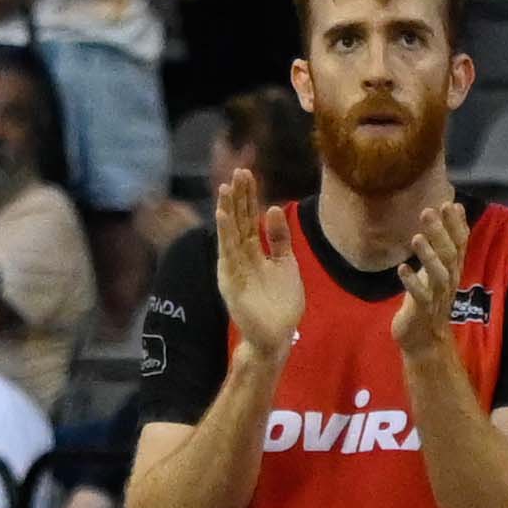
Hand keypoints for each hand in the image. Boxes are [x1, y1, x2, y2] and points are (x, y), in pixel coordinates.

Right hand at [211, 168, 309, 382]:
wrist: (277, 336)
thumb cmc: (280, 302)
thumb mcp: (285, 263)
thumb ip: (279, 238)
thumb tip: (273, 207)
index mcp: (253, 251)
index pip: (249, 217)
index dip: (248, 196)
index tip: (248, 173)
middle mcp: (240, 256)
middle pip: (238, 221)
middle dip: (238, 197)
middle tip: (238, 171)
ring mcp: (234, 268)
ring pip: (230, 233)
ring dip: (227, 210)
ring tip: (226, 188)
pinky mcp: (231, 281)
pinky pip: (227, 253)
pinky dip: (225, 234)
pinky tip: (222, 216)